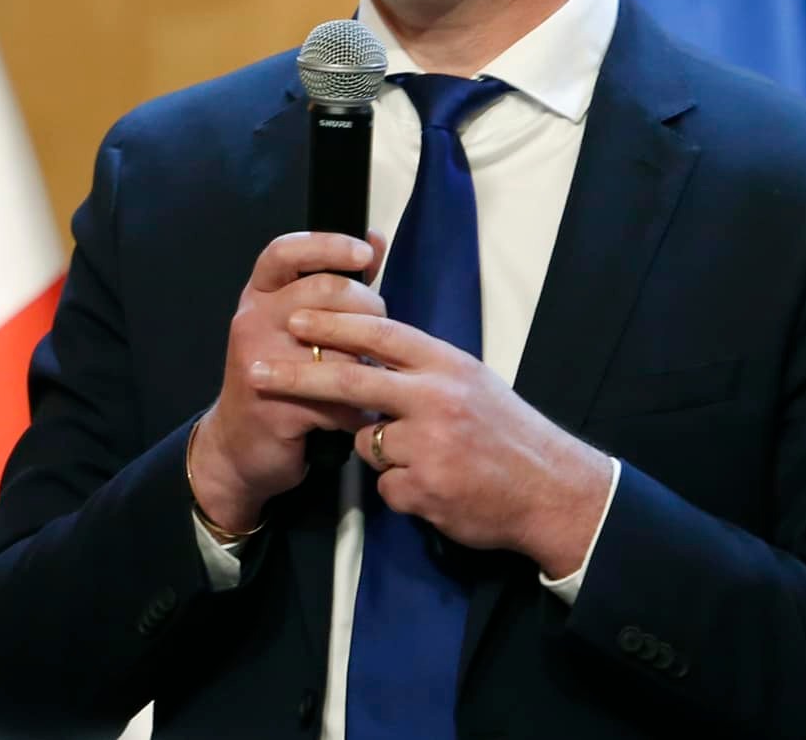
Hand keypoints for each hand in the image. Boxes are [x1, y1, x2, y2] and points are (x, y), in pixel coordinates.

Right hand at [190, 231, 388, 533]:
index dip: (328, 245)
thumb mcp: (294, 323)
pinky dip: (356, 411)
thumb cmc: (278, 376)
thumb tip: (374, 239)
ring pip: (338, 348)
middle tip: (380, 330)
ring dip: (366, 366)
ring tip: (373, 378)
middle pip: (324, 291)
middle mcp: (253, 320)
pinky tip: (358, 416)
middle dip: (367, 307)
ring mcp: (260, 363)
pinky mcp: (275, 406)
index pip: (286, 252)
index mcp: (259, 295)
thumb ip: (334, 282)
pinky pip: (337, 400)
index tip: (364, 254)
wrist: (238, 447)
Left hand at [256, 310, 614, 578]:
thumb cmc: (507, 433)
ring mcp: (430, 446)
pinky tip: (437, 489)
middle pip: (352, 382)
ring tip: (428, 458)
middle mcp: (437, 399)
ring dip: (382, 452)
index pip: (381, 334)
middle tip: (254, 370)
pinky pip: (386, 486)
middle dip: (298, 375)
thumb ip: (423, 368)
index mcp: (448, 365)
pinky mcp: (424, 489)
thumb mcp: (471, 382)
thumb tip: (373, 348)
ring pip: (368, 442)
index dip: (334, 323)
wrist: (551, 491)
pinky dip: (402, 489)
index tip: (294, 314)